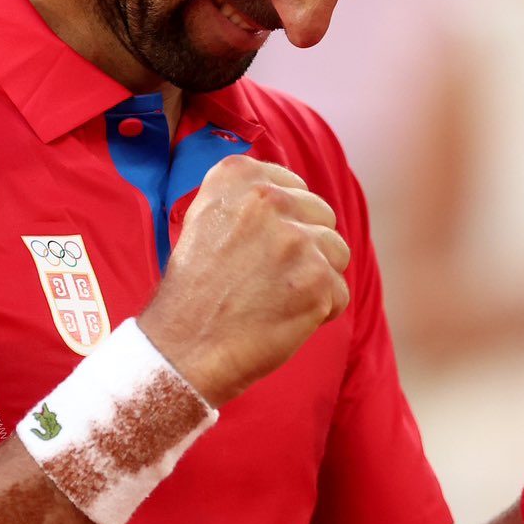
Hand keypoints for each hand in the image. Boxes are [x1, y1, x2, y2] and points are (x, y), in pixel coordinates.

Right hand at [139, 156, 349, 406]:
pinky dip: (318, 313)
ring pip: (336, 251)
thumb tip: (295, 195)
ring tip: (275, 297)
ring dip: (315, 278)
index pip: (293, 186)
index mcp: (237, 176)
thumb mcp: (205, 217)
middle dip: (305, 246)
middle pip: (321, 214)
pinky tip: (282, 319)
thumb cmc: (195, 289)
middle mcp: (268, 199)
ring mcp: (295, 238)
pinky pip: (339, 293)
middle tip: (265, 276)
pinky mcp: (316, 279)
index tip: (257, 247)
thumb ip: (248, 198)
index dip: (283, 222)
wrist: (183, 346)